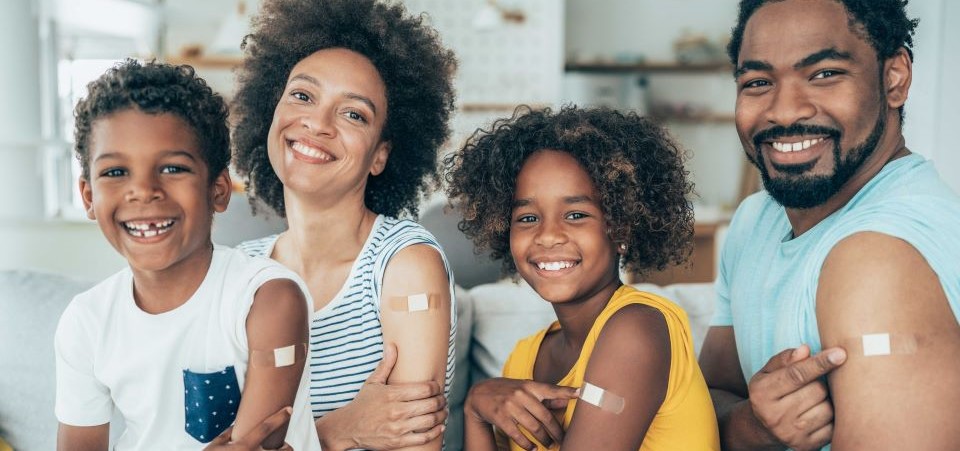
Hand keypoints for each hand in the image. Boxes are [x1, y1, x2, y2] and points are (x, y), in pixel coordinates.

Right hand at [204, 406, 292, 449]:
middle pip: (284, 450)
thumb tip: (235, 427)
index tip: (290, 409)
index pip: (266, 428)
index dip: (279, 417)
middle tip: (284, 445)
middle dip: (287, 447)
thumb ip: (226, 435)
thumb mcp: (214, 447)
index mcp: (244, 446)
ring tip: (276, 450)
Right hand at [316, 343, 447, 450]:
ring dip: (441, 415)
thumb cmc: (362, 403)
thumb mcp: (373, 382)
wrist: (348, 427)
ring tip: (443, 411)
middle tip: (443, 399)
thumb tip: (392, 345)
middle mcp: (396, 411)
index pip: (425, 389)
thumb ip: (386, 365)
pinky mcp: (398, 442)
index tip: (438, 387)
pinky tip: (439, 427)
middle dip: (441, 401)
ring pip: (429, 421)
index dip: (436, 387)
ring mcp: (397, 428)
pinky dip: (435, 432)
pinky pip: (423, 438)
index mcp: (392, 394)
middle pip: (430, 404)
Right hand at [465, 377, 578, 450]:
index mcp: (529, 385)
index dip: (566, 392)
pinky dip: (527, 444)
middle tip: (563, 440)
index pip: (551, 389)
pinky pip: (518, 435)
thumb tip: (568, 399)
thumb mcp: (526, 388)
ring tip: (549, 445)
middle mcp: (521, 394)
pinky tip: (533, 448)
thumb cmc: (508, 391)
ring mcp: (510, 406)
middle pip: (545, 416)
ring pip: (533, 427)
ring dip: (543, 439)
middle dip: (556, 431)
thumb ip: (546, 395)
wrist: (480, 393)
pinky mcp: (501, 417)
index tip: (581, 393)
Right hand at [747, 344, 846, 450]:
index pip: (796, 375)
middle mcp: (774, 415)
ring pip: (828, 408)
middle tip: (812, 383)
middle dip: (820, 382)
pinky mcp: (806, 446)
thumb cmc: (770, 392)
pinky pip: (833, 426)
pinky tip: (818, 412)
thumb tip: (806, 350)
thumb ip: (784, 359)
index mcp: (762, 393)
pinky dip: (831, 417)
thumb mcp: (767, 373)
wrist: (763, 427)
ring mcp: (791, 433)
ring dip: (826, 400)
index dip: (819, 363)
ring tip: (813, 399)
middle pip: (817, 390)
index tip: (840, 354)